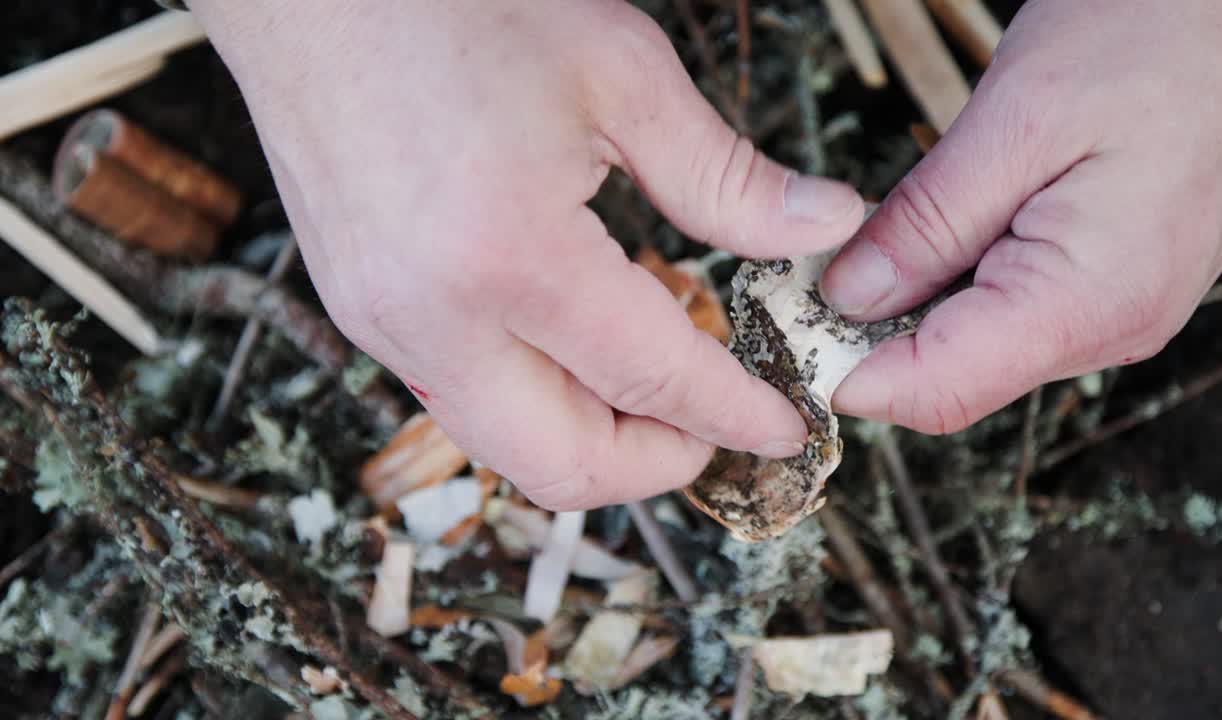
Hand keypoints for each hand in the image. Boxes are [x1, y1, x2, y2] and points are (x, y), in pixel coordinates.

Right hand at [188, 0, 865, 508]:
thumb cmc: (450, 3)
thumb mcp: (618, 73)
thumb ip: (726, 176)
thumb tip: (822, 226)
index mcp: (510, 257)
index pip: (653, 381)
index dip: (734, 415)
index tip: (784, 425)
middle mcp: (433, 320)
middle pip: (566, 467)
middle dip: (661, 466)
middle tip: (720, 424)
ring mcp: (384, 326)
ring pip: (509, 447)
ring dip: (597, 439)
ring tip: (659, 387)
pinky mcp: (362, 314)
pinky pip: (465, 400)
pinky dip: (539, 400)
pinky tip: (579, 346)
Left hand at [821, 0, 1221, 432]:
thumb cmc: (1158, 35)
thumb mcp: (1016, 120)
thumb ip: (927, 223)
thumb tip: (847, 299)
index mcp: (1088, 300)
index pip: (934, 389)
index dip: (844, 372)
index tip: (781, 328)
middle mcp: (1109, 330)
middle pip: (948, 382)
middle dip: (866, 343)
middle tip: (805, 277)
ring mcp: (1116, 315)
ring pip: (973, 353)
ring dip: (905, 315)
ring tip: (864, 248)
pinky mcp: (1110, 289)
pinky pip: (1007, 318)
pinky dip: (950, 292)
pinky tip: (926, 240)